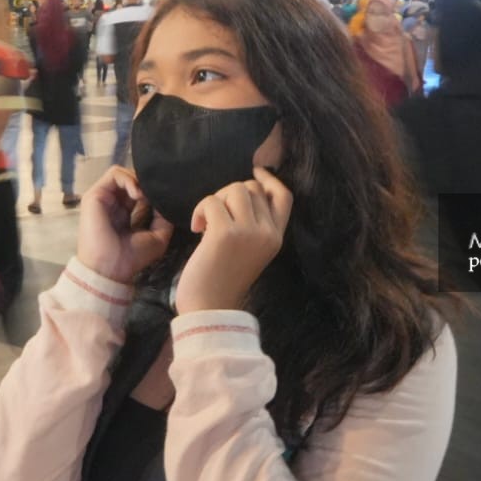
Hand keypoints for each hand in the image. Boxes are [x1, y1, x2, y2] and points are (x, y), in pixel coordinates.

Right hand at [77, 166, 174, 283]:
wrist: (110, 269)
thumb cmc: (131, 257)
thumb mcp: (157, 237)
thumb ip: (164, 218)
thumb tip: (166, 200)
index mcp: (124, 213)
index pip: (139, 190)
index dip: (152, 190)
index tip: (165, 195)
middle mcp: (113, 203)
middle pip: (131, 179)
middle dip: (146, 183)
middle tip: (156, 193)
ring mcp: (103, 197)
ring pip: (123, 173)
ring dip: (138, 180)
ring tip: (145, 195)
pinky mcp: (95, 194)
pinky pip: (114, 174)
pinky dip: (129, 179)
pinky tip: (138, 194)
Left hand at [176, 168, 292, 314]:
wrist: (210, 309)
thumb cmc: (224, 280)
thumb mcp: (250, 250)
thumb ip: (254, 224)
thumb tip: (243, 190)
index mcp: (277, 237)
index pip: (284, 196)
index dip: (269, 179)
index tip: (255, 171)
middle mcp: (267, 232)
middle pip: (252, 187)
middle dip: (229, 193)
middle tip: (215, 215)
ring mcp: (248, 232)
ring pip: (234, 189)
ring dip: (214, 200)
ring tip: (205, 223)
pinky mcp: (225, 234)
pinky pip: (212, 202)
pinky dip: (200, 210)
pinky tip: (196, 228)